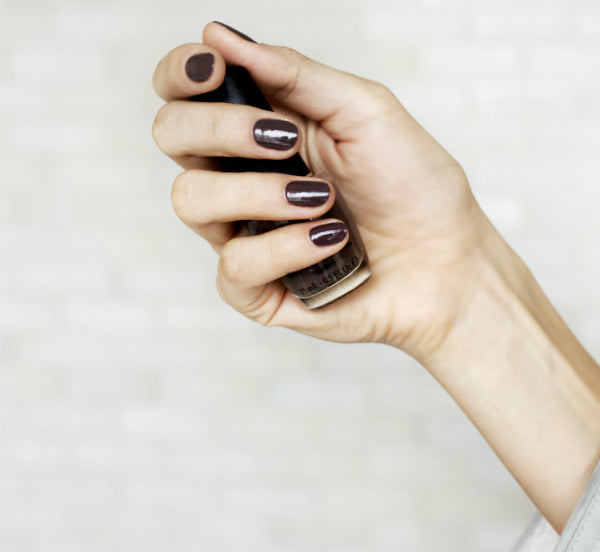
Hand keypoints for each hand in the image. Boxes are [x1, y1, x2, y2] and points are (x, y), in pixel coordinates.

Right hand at [152, 22, 492, 362]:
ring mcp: (244, 234)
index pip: (187, 95)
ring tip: (323, 199)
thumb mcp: (364, 112)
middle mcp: (242, 178)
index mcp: (262, 130)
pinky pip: (235, 266)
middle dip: (221, 129)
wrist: (446, 262)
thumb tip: (219, 35)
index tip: (215, 67)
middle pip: (172, 138)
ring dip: (261, 193)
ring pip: (192, 201)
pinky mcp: (256, 288)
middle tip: (284, 139)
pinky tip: (330, 241)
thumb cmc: (413, 186)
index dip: (182, 74)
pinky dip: (287, 247)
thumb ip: (295, 74)